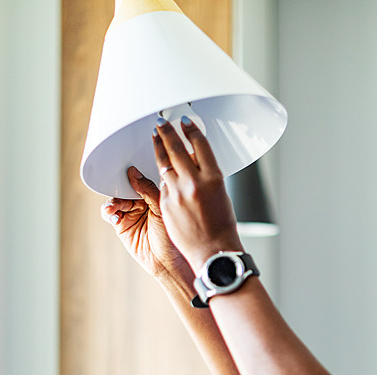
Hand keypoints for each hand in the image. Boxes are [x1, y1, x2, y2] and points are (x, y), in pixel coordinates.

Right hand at [101, 166, 188, 279]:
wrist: (166, 262)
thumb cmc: (171, 236)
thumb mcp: (162, 209)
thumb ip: (148, 190)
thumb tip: (134, 172)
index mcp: (155, 195)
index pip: (141, 180)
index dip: (133, 175)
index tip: (126, 170)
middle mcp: (143, 202)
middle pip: (125, 188)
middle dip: (119, 189)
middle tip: (119, 192)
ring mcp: (131, 213)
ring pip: (115, 200)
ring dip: (112, 203)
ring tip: (114, 209)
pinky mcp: (121, 224)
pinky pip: (109, 214)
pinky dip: (108, 213)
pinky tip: (115, 218)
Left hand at [153, 117, 242, 271]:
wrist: (213, 251)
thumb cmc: (221, 225)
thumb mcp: (220, 194)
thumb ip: (206, 176)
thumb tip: (194, 162)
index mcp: (213, 178)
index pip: (199, 144)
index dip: (190, 130)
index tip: (184, 122)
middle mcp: (194, 182)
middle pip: (176, 148)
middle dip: (167, 132)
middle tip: (160, 123)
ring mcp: (177, 193)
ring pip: (164, 163)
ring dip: (159, 148)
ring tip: (155, 138)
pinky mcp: (166, 204)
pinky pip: (162, 184)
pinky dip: (163, 177)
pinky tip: (163, 171)